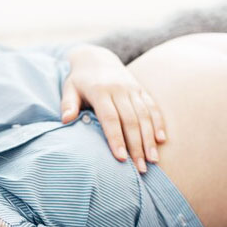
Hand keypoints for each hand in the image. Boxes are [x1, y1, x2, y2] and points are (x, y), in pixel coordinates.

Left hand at [60, 45, 166, 172]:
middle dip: (136, 146)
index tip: (120, 159)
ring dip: (149, 139)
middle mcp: (119, 89)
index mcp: (100, 91)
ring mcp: (132, 89)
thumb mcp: (69, 88)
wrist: (97, 58)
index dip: (116, 139)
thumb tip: (66, 120)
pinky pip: (152, 107)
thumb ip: (68, 104)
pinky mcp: (141, 90)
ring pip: (144, 115)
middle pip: (131, 120)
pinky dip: (158, 123)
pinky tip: (161, 140)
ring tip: (152, 160)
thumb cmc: (79, 80)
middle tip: (140, 168)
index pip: (110, 118)